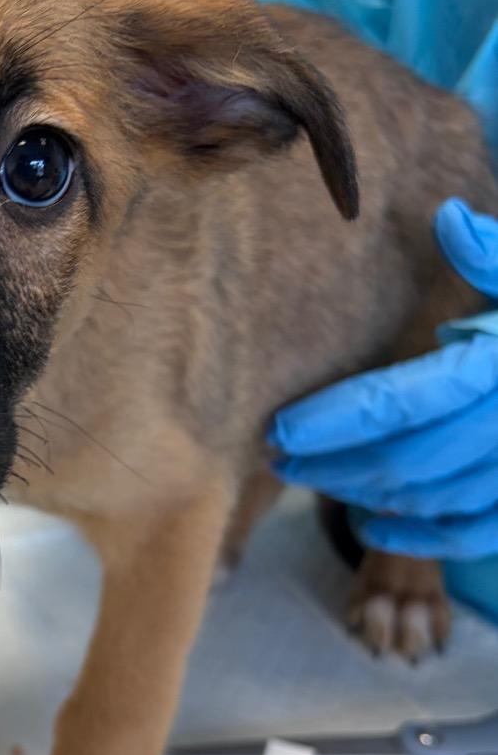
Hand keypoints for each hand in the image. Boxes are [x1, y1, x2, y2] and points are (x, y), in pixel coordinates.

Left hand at [268, 198, 497, 560]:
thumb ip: (490, 252)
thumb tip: (447, 217)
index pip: (401, 401)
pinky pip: (472, 535)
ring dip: (360, 495)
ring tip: (311, 478)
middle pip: (404, 459)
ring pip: (429, 498)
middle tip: (279, 458)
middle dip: (330, 464)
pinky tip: (369, 527)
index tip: (278, 427)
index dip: (333, 420)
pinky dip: (417, 538)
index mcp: (496, 365)